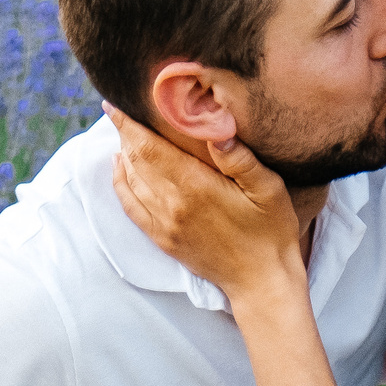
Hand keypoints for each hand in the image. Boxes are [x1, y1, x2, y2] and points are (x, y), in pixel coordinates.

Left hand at [106, 106, 302, 300]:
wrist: (262, 281)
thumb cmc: (271, 232)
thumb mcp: (268, 189)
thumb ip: (240, 158)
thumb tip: (215, 130)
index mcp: (196, 187)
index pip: (149, 148)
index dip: (128, 124)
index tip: (114, 104)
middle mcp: (173, 205)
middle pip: (135, 161)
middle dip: (124, 134)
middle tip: (120, 112)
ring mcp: (165, 225)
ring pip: (130, 182)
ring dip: (123, 156)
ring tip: (123, 135)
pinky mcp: (164, 240)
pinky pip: (131, 207)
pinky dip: (121, 185)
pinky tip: (121, 169)